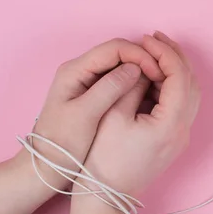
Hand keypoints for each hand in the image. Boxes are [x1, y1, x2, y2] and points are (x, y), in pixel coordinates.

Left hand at [19, 38, 165, 190]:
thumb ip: (109, 88)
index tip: (158, 72)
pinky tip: (150, 95)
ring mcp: (90, 82)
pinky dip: (137, 84)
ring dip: (143, 72)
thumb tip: (135, 68)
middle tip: (164, 78)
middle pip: (120, 53)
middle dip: (144, 61)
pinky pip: (121, 81)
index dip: (140, 56)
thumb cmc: (63, 143)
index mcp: (76, 70)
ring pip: (123, 66)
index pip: (115, 48)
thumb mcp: (86, 115)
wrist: (48, 165)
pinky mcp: (97, 94)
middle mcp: (82, 70)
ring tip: (160, 86)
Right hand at [81, 32, 199, 195]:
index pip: (179, 77)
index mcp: (170, 123)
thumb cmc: (104, 159)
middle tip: (155, 39)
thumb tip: (143, 66)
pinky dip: (171, 87)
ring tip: (154, 54)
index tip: (148, 39)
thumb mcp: (113, 115)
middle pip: (191, 84)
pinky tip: (153, 77)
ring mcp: (181, 137)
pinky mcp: (174, 140)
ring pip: (189, 95)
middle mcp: (183, 130)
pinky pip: (181, 106)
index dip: (166, 54)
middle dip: (175, 58)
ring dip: (175, 72)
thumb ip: (132, 85)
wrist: (107, 195)